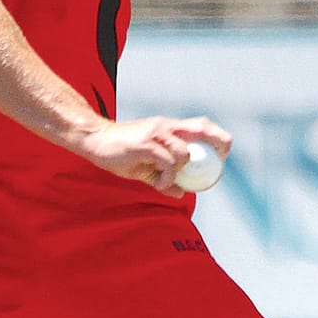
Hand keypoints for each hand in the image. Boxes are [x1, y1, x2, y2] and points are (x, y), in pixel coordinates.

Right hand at [75, 115, 229, 197]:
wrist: (95, 140)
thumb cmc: (120, 153)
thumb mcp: (146, 168)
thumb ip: (164, 178)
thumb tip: (182, 193)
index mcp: (168, 128)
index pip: (200, 125)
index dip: (216, 137)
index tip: (223, 153)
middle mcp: (165, 126)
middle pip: (201, 127)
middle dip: (218, 141)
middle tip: (221, 159)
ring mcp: (155, 133)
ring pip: (184, 153)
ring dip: (181, 171)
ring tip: (166, 180)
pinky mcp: (145, 144)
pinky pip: (166, 163)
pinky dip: (167, 176)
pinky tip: (159, 182)